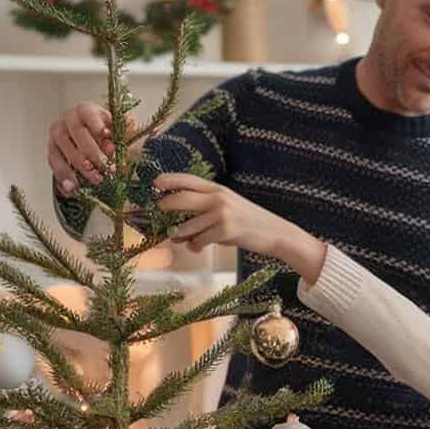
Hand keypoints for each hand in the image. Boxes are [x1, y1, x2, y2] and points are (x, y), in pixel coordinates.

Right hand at [48, 103, 140, 194]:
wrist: (92, 141)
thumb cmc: (106, 135)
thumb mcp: (118, 133)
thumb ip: (120, 138)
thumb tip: (113, 150)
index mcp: (85, 110)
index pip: (88, 114)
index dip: (97, 126)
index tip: (107, 138)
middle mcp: (68, 120)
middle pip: (77, 133)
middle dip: (92, 153)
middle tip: (104, 169)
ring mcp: (57, 135)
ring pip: (63, 149)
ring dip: (79, 168)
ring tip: (94, 180)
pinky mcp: (52, 151)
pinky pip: (55, 164)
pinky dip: (64, 178)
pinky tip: (74, 189)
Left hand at [153, 174, 324, 280]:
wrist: (276, 233)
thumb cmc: (248, 223)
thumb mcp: (228, 207)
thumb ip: (206, 209)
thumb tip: (178, 226)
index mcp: (217, 189)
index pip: (187, 180)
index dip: (167, 180)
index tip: (153, 185)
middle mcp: (218, 198)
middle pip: (180, 199)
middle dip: (164, 207)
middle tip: (157, 214)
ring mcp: (221, 214)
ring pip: (186, 226)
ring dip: (178, 234)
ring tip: (176, 238)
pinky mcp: (225, 231)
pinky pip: (199, 241)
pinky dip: (195, 247)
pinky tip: (199, 248)